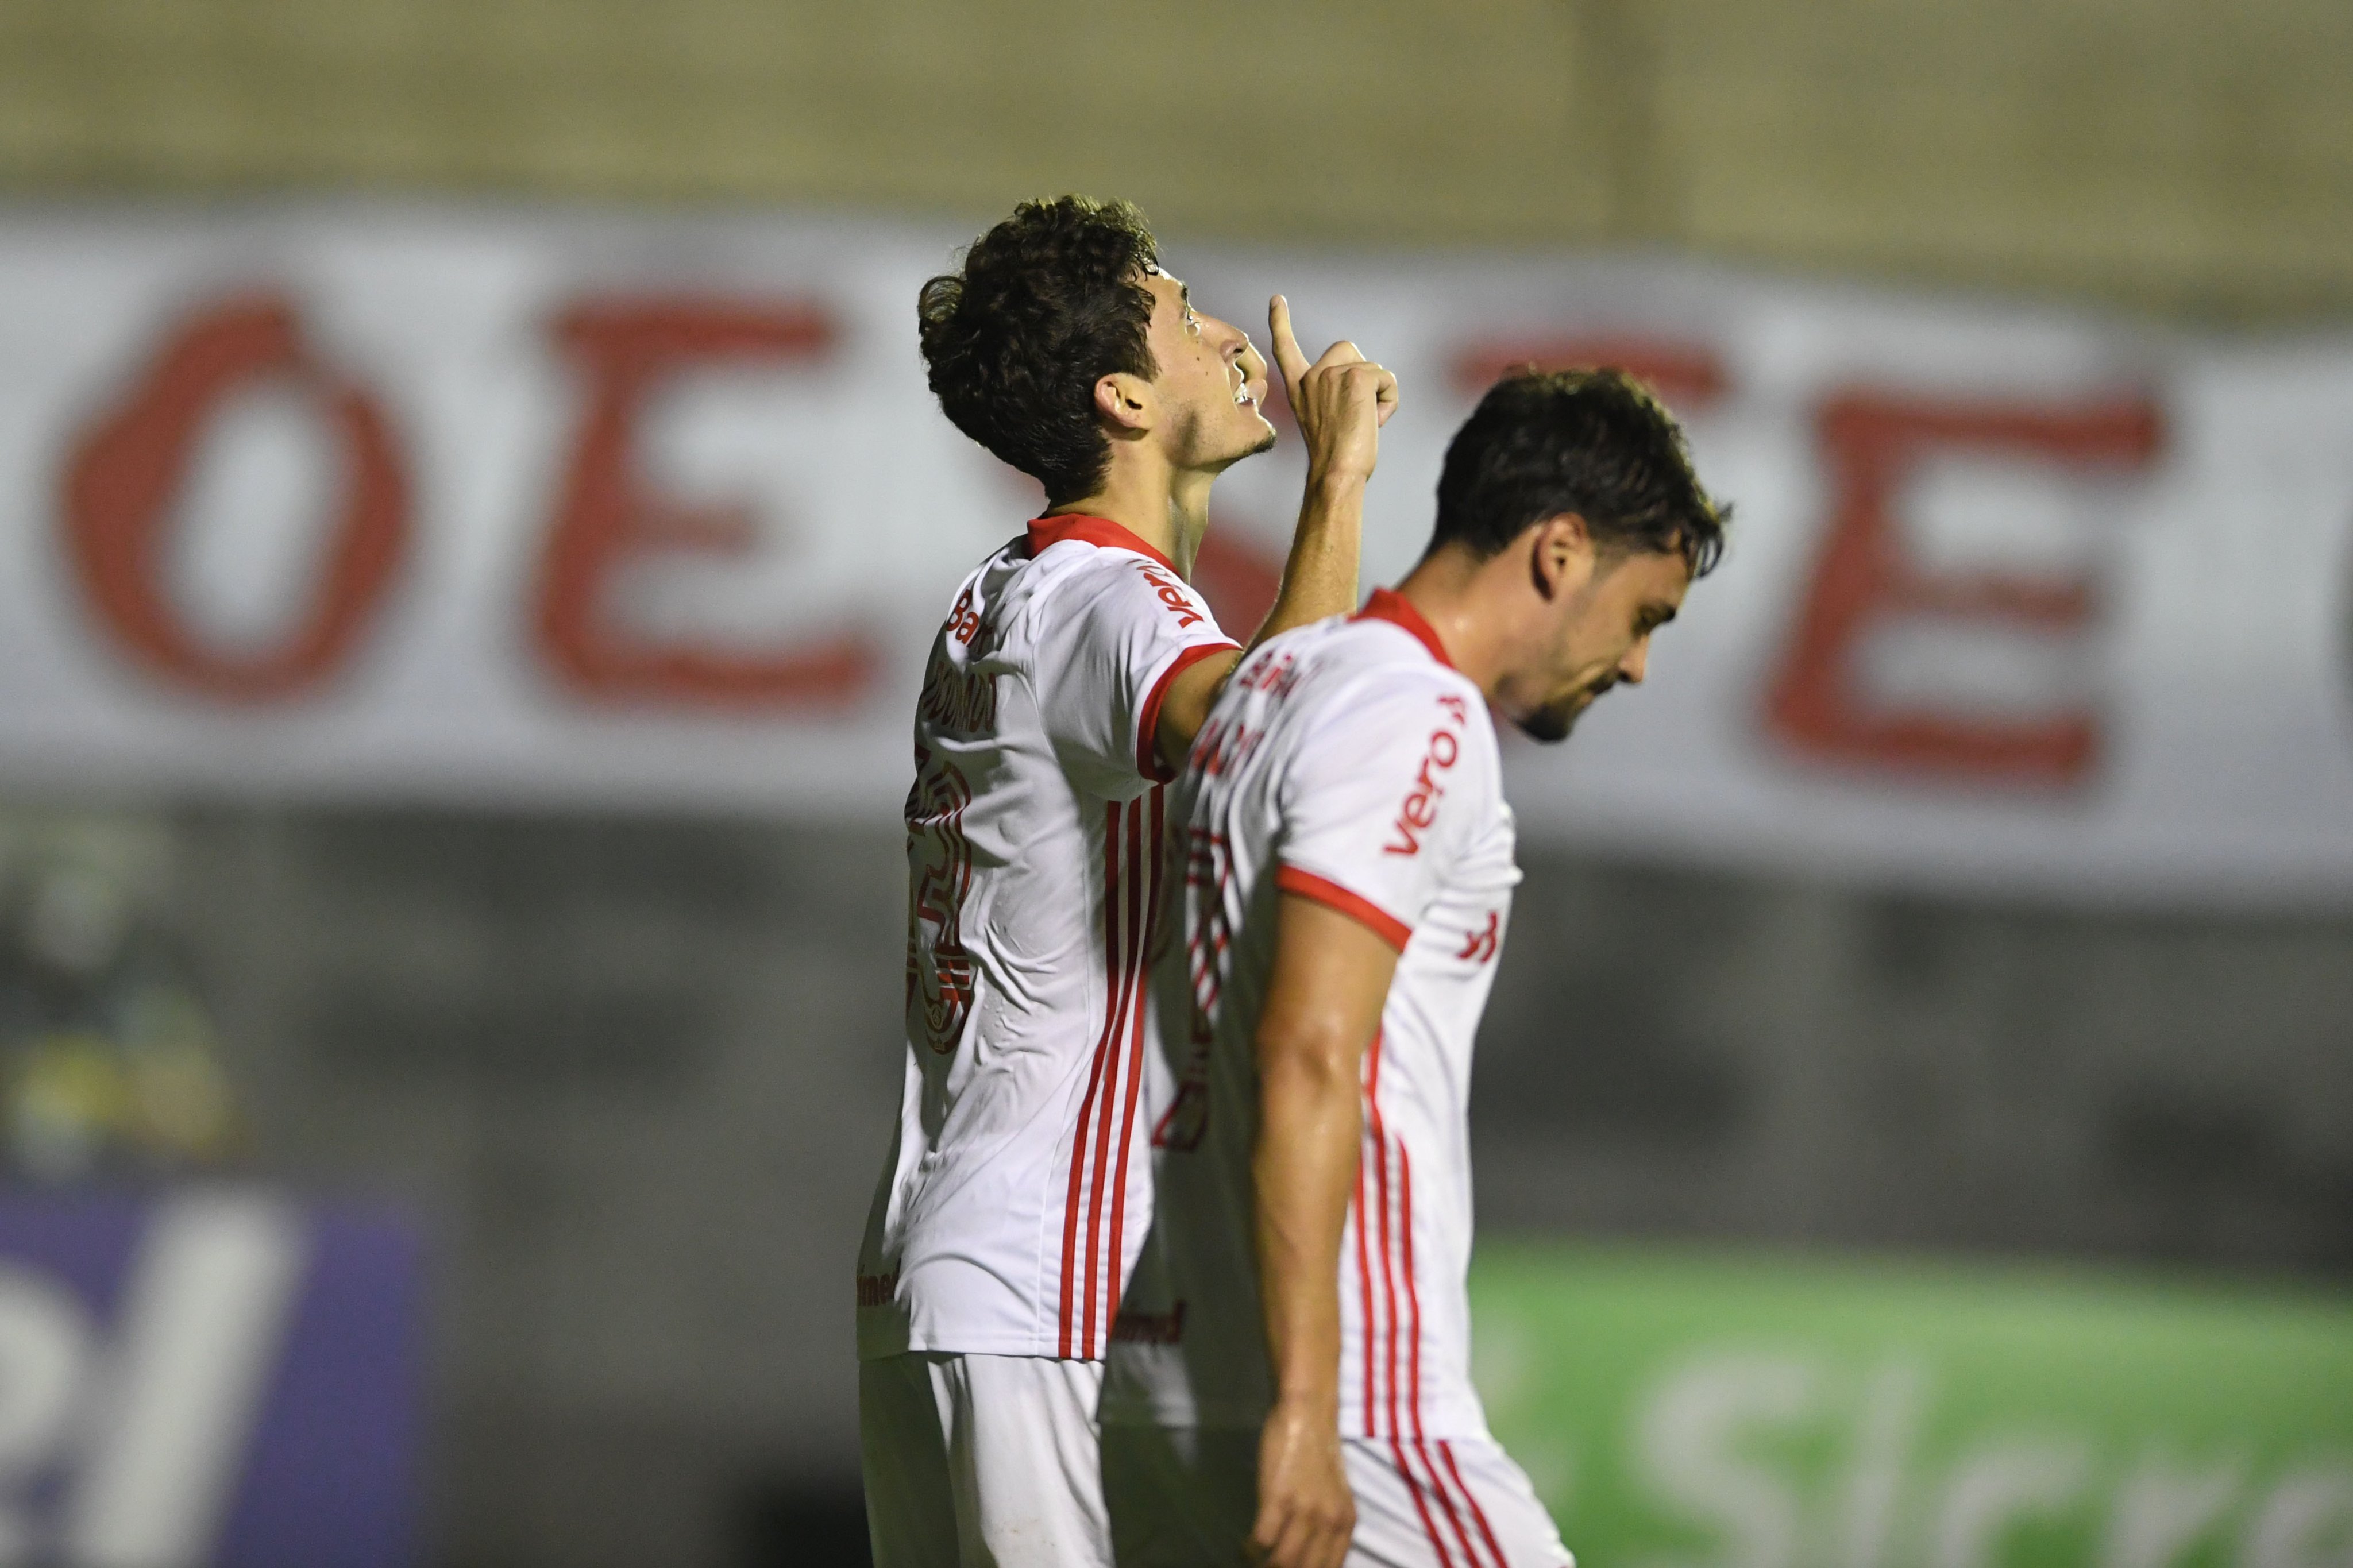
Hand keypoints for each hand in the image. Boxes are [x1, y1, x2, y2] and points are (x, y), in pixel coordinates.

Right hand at [1250, 1398, 1355, 1567]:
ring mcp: (1305, 1510)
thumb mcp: (1336, 1496)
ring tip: (1253, 1562)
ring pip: (1282, 1562)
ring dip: (1263, 1567)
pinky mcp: (1278, 1497)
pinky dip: (1250, 1549)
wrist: (1307, 1415)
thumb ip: (1328, 1526)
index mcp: (1346, 1523)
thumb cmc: (1318, 1454)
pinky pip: (1262, 1540)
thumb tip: (1310, 1559)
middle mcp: (1330, 1521)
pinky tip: (1246, 1546)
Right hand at [1269, 295, 1398, 486]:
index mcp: (1298, 388)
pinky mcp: (1356, 376)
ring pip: (1372, 368)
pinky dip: (1389, 400)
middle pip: (1348, 351)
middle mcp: (1311, 377)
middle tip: (1356, 414)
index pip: (1286, 348)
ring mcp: (1331, 374)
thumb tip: (1365, 385)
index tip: (1277, 300)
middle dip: (1362, 374)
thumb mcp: (1326, 421)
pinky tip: (1375, 421)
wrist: (1337, 473)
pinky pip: (1386, 378)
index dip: (1281, 323)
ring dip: (1378, 394)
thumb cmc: (1337, 460)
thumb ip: (1334, 395)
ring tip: (1364, 423)